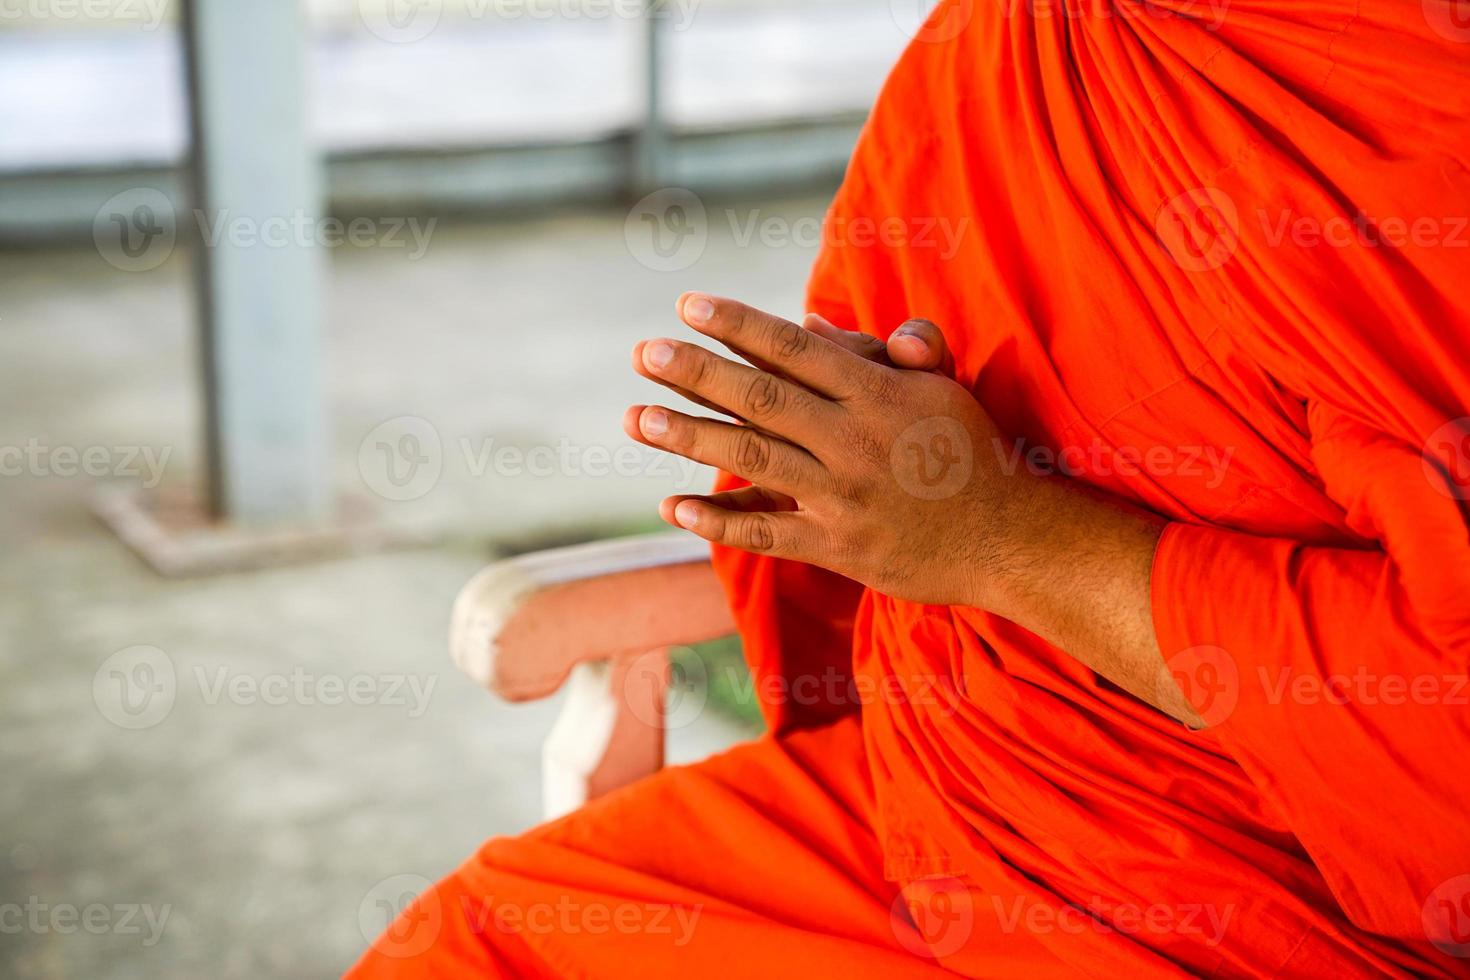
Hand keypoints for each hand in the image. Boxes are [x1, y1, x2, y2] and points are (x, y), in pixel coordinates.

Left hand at [624, 292, 1036, 608]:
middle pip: (761, 399)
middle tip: (643, 354)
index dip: (738, 325)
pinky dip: (719, 520)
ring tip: (637, 419)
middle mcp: (855, 439)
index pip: (794, 348)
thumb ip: (880, 348)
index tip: (687, 306)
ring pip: (753, 459)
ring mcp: (844, 496)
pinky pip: (768, 532)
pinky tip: (672, 505)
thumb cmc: (969, 453)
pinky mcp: (839, 548)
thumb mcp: (939, 387)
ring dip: (690, 438)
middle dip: (697, 374)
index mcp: (878, 393)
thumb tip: (811, 323)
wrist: (1009, 538)